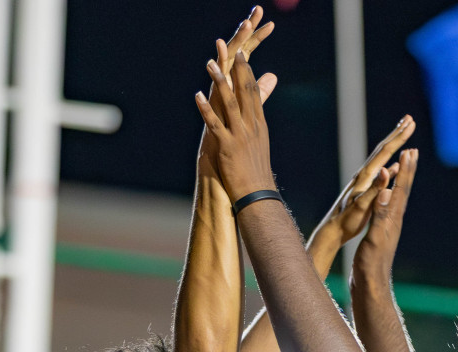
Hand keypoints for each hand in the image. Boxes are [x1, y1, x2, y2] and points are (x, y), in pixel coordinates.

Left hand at [198, 9, 278, 179]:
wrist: (257, 195)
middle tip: (231, 50)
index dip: (247, 73)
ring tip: (211, 65)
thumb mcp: (260, 145)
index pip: (253, 94)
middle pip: (244, 93)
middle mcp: (251, 127)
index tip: (242, 57)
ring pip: (230, 104)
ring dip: (220, 82)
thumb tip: (258, 119)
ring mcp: (240, 136)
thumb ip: (257, 126)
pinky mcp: (227, 147)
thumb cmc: (257, 173)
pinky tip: (197, 96)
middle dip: (237, 70)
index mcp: (259, 125)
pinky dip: (206, 109)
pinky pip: (215, 124)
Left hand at [316, 117, 415, 246]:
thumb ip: (374, 189)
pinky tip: (395, 166)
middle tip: (409, 119)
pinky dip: (390, 166)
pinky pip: (381, 173)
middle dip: (397, 134)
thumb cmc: (347, 220)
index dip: (398, 138)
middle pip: (382, 149)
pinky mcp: (364, 188)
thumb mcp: (361, 206)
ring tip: (403, 135)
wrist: (333, 230)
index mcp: (365, 176)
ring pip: (381, 158)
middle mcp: (363, 174)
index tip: (411, 124)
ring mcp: (363, 181)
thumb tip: (386, 171)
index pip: (385, 152)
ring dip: (393, 146)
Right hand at [352, 144, 418, 278]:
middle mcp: (394, 222)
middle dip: (408, 171)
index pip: (400, 190)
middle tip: (412, 152)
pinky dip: (390, 196)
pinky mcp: (382, 235)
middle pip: (403, 191)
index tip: (409, 151)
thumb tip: (388, 191)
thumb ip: (380, 214)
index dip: (405, 170)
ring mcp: (389, 228)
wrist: (370, 286)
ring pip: (398, 199)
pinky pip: (389, 208)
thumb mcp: (374, 238)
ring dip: (401, 181)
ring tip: (402, 168)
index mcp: (392, 220)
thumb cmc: (370, 265)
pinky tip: (387, 197)